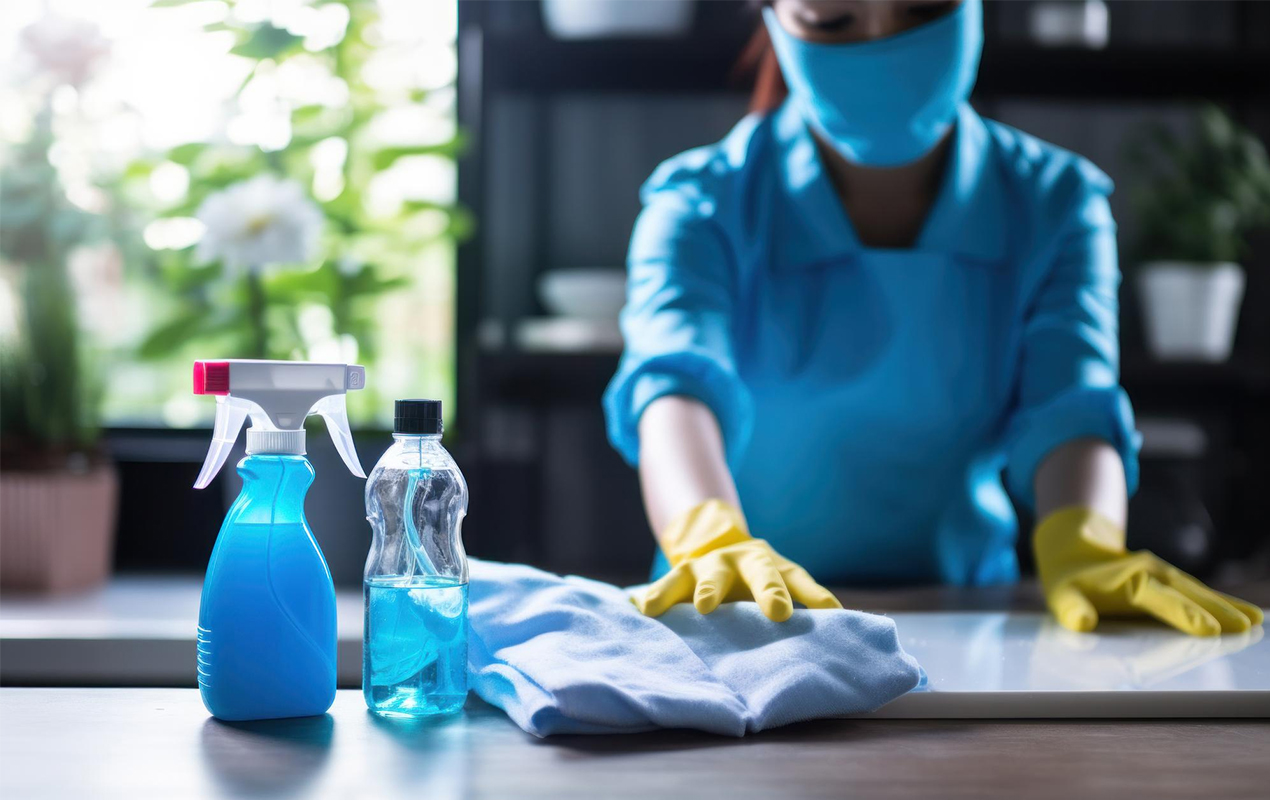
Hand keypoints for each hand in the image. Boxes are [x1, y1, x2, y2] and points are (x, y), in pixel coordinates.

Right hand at [631, 499, 841, 621]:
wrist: (712, 544)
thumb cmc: (756, 583)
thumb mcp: (779, 587)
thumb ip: (801, 608)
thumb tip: (838, 637)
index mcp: (776, 566)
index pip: (800, 580)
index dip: (816, 596)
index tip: (832, 613)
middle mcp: (747, 560)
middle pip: (762, 572)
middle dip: (770, 591)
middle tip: (779, 611)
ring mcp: (712, 564)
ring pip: (712, 574)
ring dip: (710, 588)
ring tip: (704, 606)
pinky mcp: (682, 572)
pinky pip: (669, 584)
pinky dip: (659, 596)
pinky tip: (646, 608)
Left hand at [1034, 507, 1263, 635]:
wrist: (1074, 550)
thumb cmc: (1069, 581)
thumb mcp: (1062, 596)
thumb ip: (1072, 610)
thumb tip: (1081, 622)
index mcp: (1129, 581)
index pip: (1160, 599)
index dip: (1184, 614)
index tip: (1209, 630)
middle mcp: (1152, 573)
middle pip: (1189, 594)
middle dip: (1217, 611)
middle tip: (1245, 627)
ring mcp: (1164, 574)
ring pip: (1199, 591)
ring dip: (1227, 605)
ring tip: (1255, 620)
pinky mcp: (1170, 578)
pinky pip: (1199, 590)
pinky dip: (1221, 601)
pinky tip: (1245, 613)